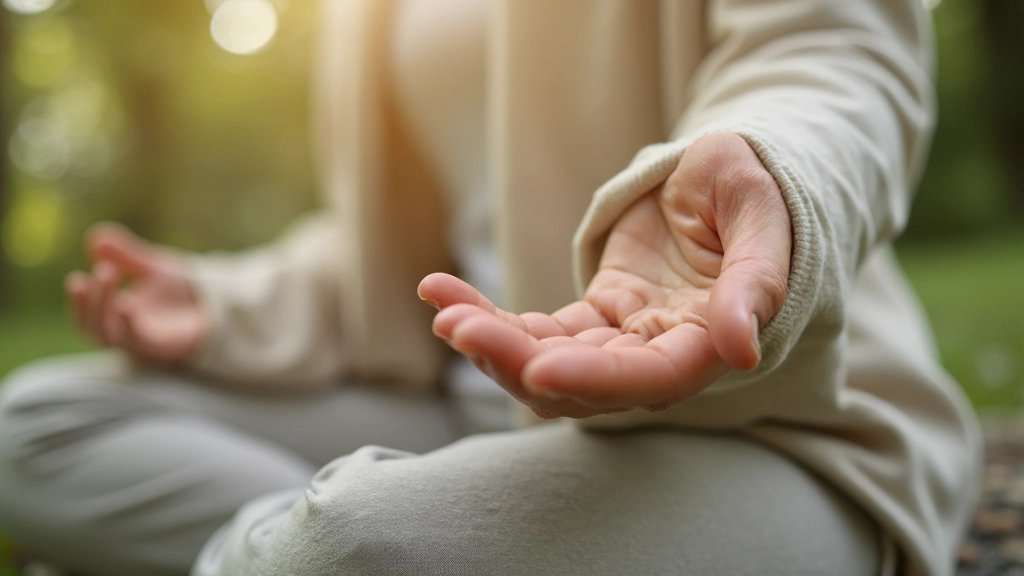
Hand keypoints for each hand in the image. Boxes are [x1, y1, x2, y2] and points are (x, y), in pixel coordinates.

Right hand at [66, 222, 208, 365]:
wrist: (222, 307)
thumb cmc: (184, 292)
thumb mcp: (153, 267)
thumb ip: (126, 255)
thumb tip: (95, 236)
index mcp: (118, 317)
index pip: (89, 315)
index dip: (79, 301)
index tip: (76, 278)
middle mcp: (126, 334)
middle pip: (94, 327)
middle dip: (92, 300)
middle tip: (100, 270)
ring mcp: (142, 344)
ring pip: (109, 336)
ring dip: (102, 308)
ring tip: (107, 274)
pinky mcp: (160, 348)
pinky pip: (137, 341)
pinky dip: (128, 323)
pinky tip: (125, 302)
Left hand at [418, 132, 791, 418]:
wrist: (724, 177)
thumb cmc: (752, 188)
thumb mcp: (761, 217)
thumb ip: (754, 283)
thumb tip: (741, 350)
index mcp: (709, 338)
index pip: (650, 376)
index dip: (595, 377)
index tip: (537, 370)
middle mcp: (661, 353)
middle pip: (584, 381)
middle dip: (517, 362)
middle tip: (459, 329)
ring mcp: (621, 337)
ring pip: (550, 361)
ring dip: (493, 343)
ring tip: (444, 309)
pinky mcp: (592, 316)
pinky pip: (534, 328)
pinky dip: (487, 315)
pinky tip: (438, 290)